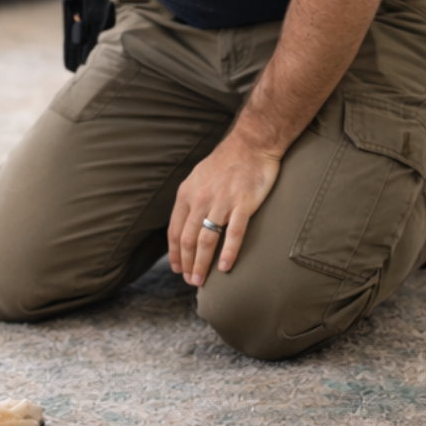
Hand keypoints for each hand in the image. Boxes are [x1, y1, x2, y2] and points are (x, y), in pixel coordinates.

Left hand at [168, 136, 282, 285]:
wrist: (251, 145)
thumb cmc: (226, 163)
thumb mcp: (198, 179)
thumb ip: (191, 200)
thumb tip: (185, 222)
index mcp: (186, 194)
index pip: (175, 230)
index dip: (174, 252)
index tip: (176, 268)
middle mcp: (200, 199)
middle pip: (188, 239)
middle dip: (187, 263)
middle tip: (190, 281)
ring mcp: (221, 202)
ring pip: (207, 239)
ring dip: (202, 263)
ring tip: (201, 280)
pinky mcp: (243, 203)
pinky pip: (233, 233)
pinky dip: (228, 252)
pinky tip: (224, 267)